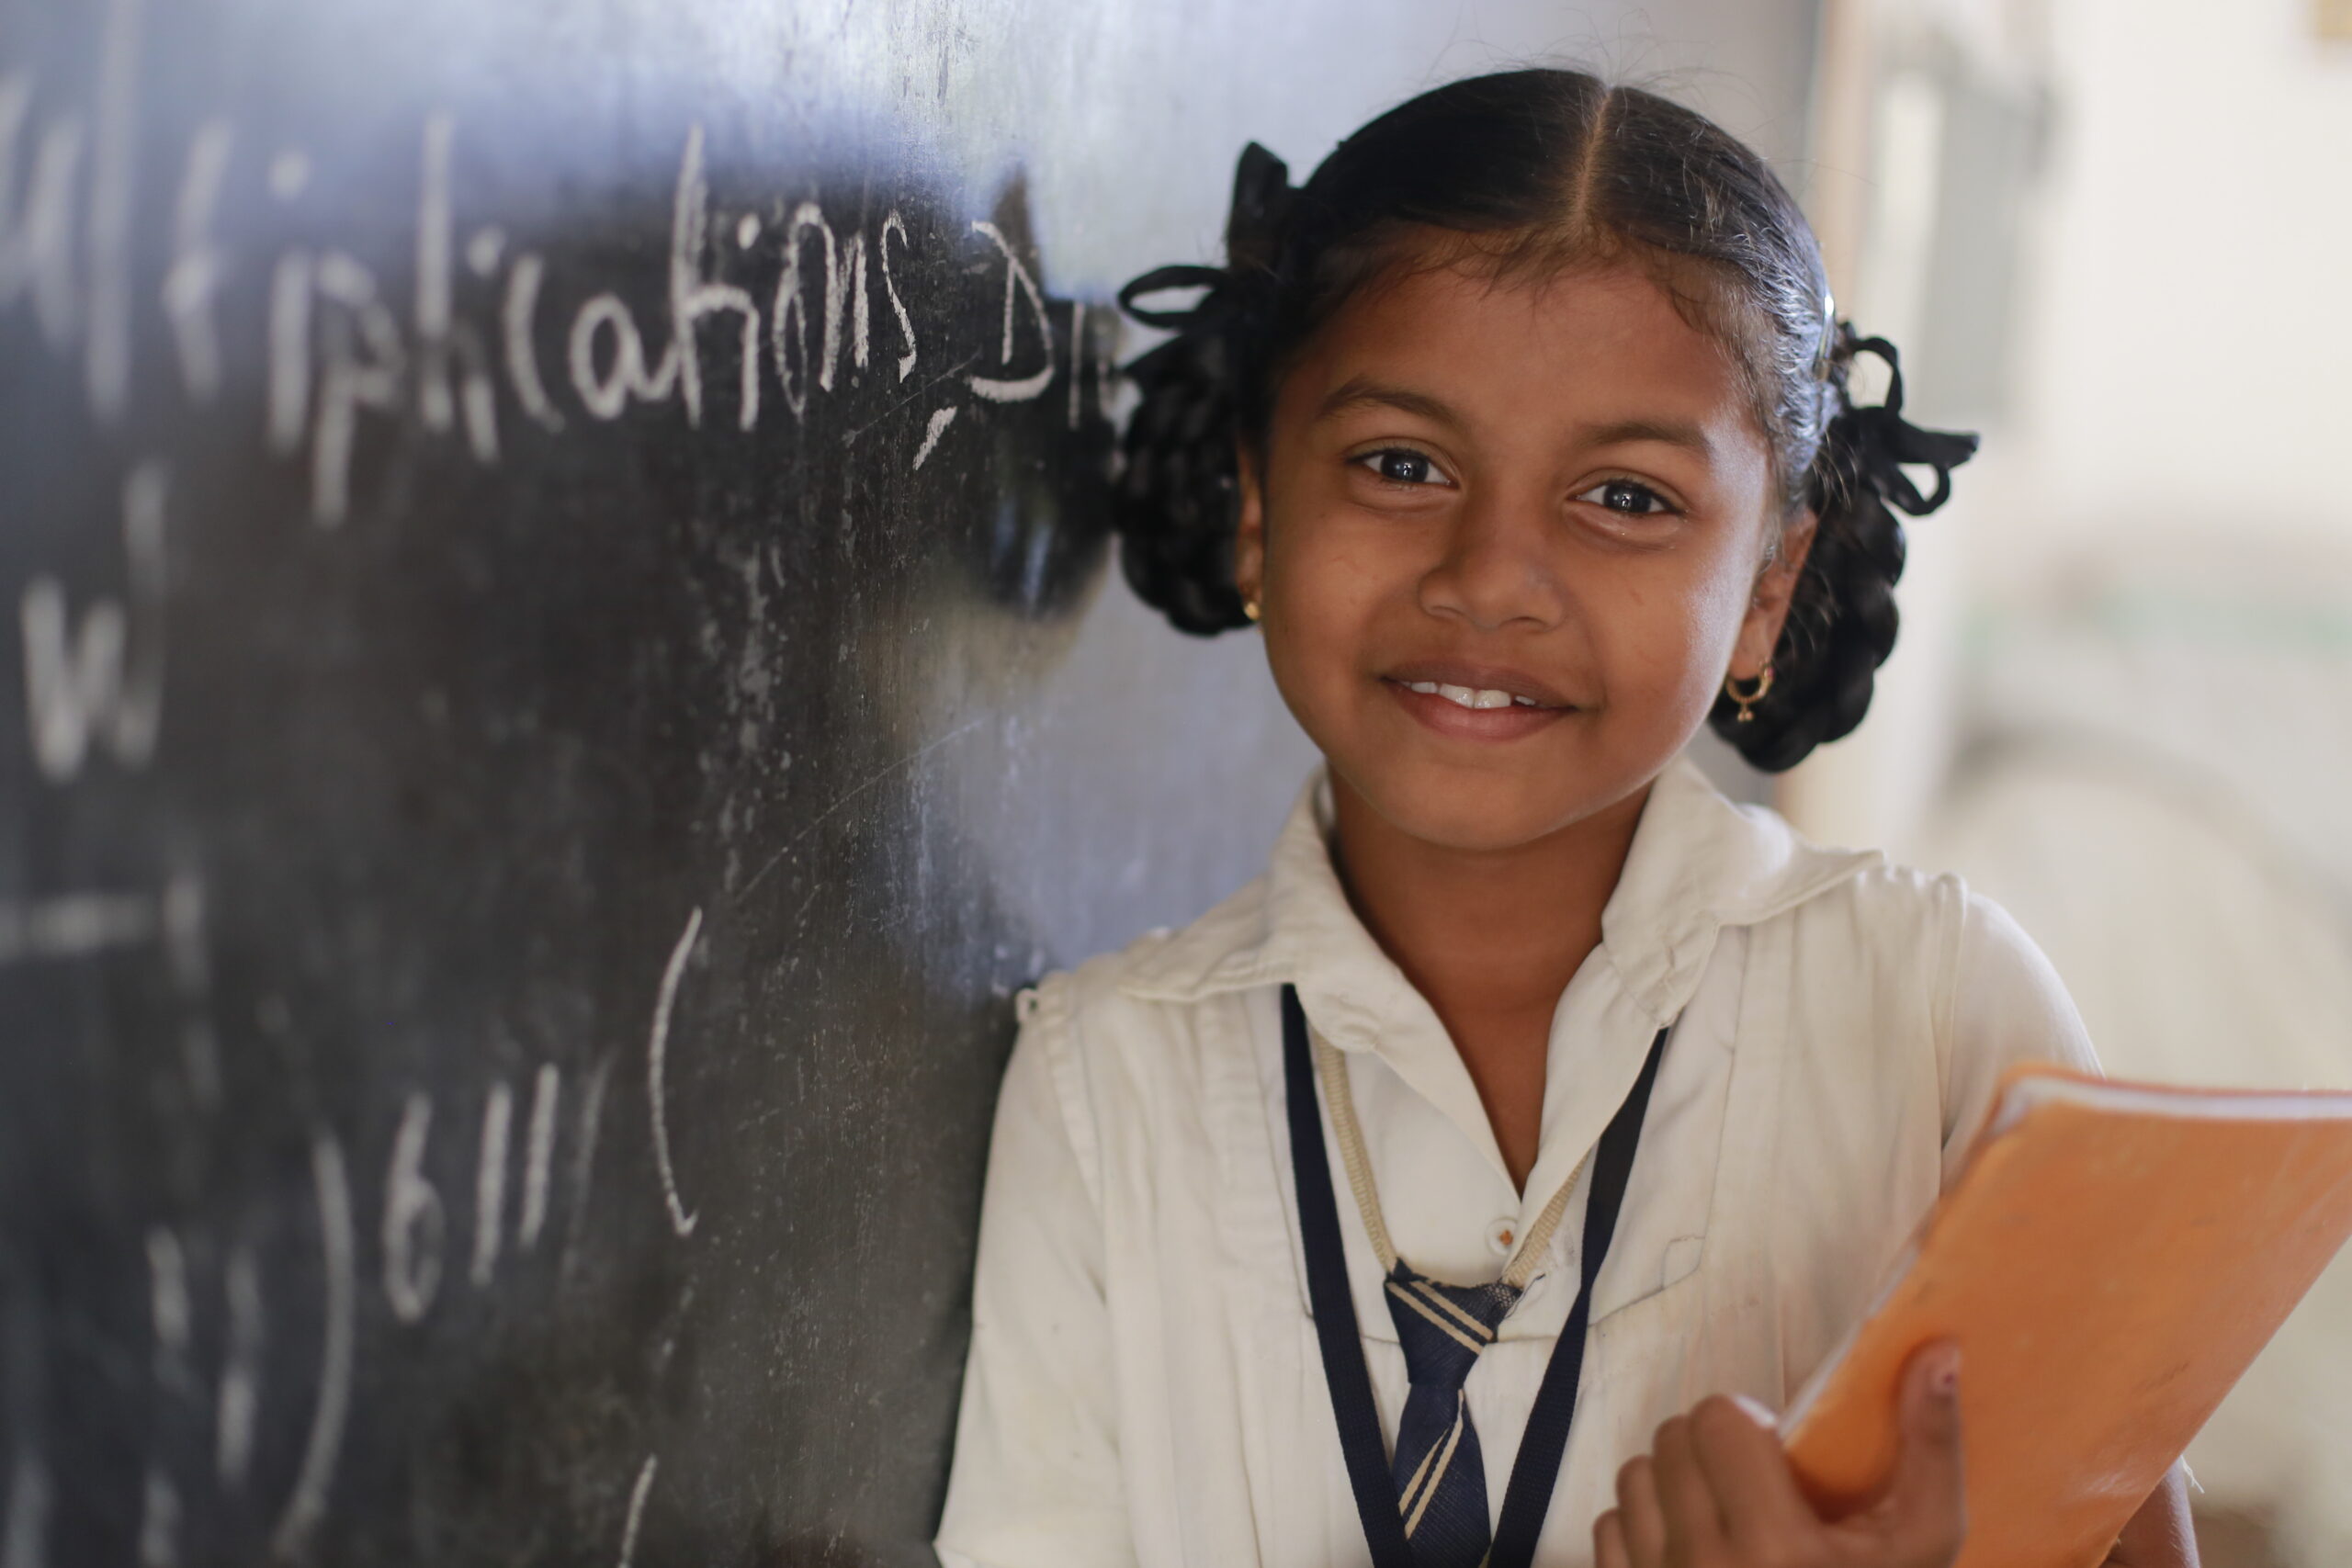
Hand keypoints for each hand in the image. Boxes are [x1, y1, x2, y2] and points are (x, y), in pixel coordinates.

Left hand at [1594, 1341, 1965, 1567]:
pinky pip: (1608, 1528)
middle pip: (1670, 1440)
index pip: (1714, 1418)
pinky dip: (1644, 1531)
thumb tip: (1940, 1351)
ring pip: (1633, 1478)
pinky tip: (1688, 1552)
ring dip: (1673, 1486)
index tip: (1774, 1454)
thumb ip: (1933, 1446)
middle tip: (1752, 1486)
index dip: (1746, 1424)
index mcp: (1777, 1548)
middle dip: (1711, 1448)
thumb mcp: (1922, 1542)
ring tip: (1721, 1517)